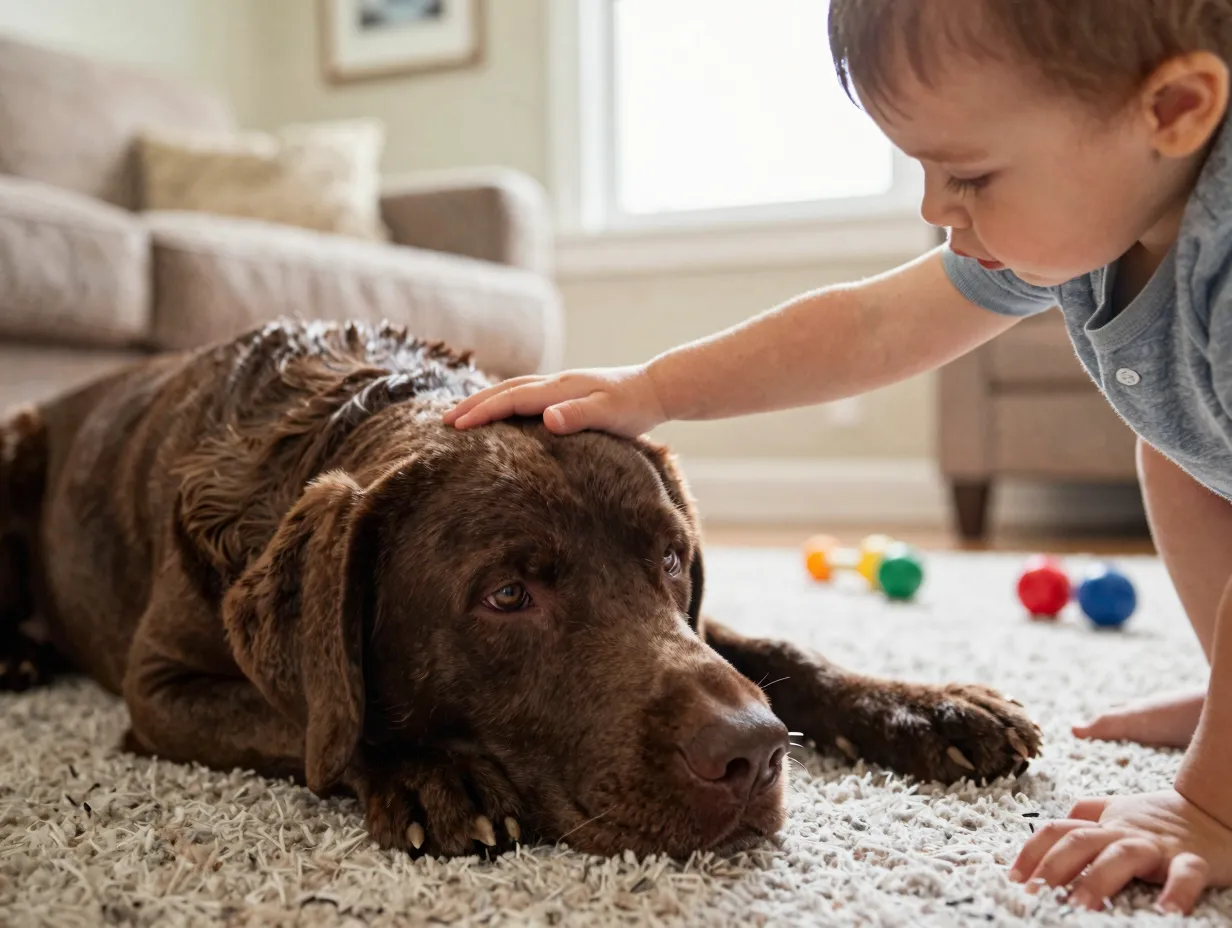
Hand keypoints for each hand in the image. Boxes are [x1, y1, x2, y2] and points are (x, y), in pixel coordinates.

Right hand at [443, 365, 667, 437]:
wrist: (656, 388)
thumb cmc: (635, 406)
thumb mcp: (611, 414)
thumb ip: (579, 415)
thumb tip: (546, 417)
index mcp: (559, 389)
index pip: (512, 399)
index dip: (482, 412)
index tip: (456, 425)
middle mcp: (554, 383)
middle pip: (504, 390)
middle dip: (473, 404)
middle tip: (443, 421)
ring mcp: (558, 386)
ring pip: (512, 388)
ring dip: (484, 400)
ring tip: (461, 414)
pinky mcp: (564, 392)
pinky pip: (524, 393)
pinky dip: (503, 399)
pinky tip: (498, 411)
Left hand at [1010, 789, 1231, 913]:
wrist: (1213, 808)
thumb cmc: (1158, 816)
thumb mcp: (1116, 809)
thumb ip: (1085, 813)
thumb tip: (1053, 824)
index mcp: (1103, 824)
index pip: (1057, 831)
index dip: (1031, 852)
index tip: (1014, 879)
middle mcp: (1123, 832)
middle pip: (1079, 843)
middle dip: (1053, 868)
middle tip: (1035, 896)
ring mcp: (1156, 845)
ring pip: (1121, 856)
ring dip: (1098, 881)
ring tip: (1080, 908)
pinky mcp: (1194, 859)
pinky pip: (1185, 874)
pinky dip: (1177, 892)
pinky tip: (1168, 914)